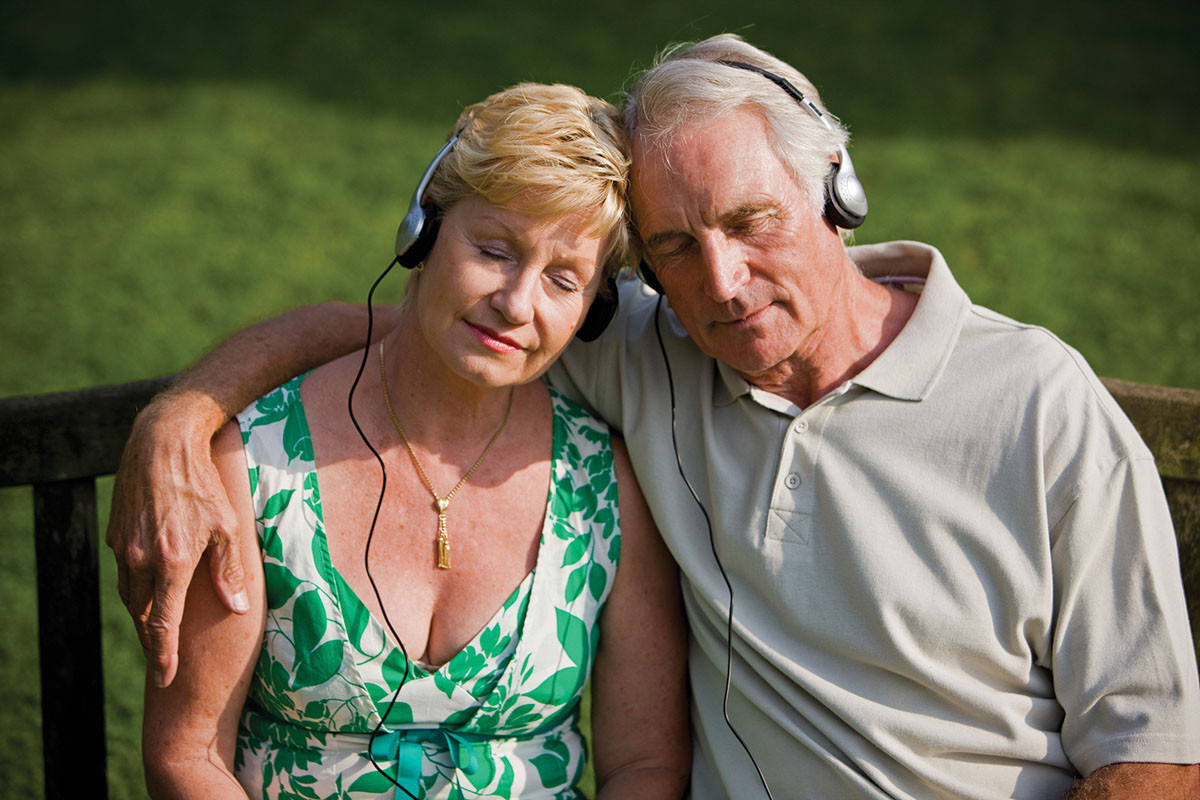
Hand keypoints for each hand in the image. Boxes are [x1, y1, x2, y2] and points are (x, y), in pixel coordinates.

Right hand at [105, 393, 247, 687]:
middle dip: (153, 641)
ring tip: (157, 632)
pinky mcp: (116, 535)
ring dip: (143, 616)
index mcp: (172, 562)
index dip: (163, 656)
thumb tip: (236, 608)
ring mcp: (123, 548)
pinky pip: (125, 573)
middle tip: (163, 661)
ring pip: (130, 596)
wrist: (161, 444)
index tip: (166, 680)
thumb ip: (229, 571)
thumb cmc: (204, 484)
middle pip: (142, 616)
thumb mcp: (227, 527)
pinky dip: (137, 589)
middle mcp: (141, 560)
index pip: (163, 624)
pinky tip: (151, 592)